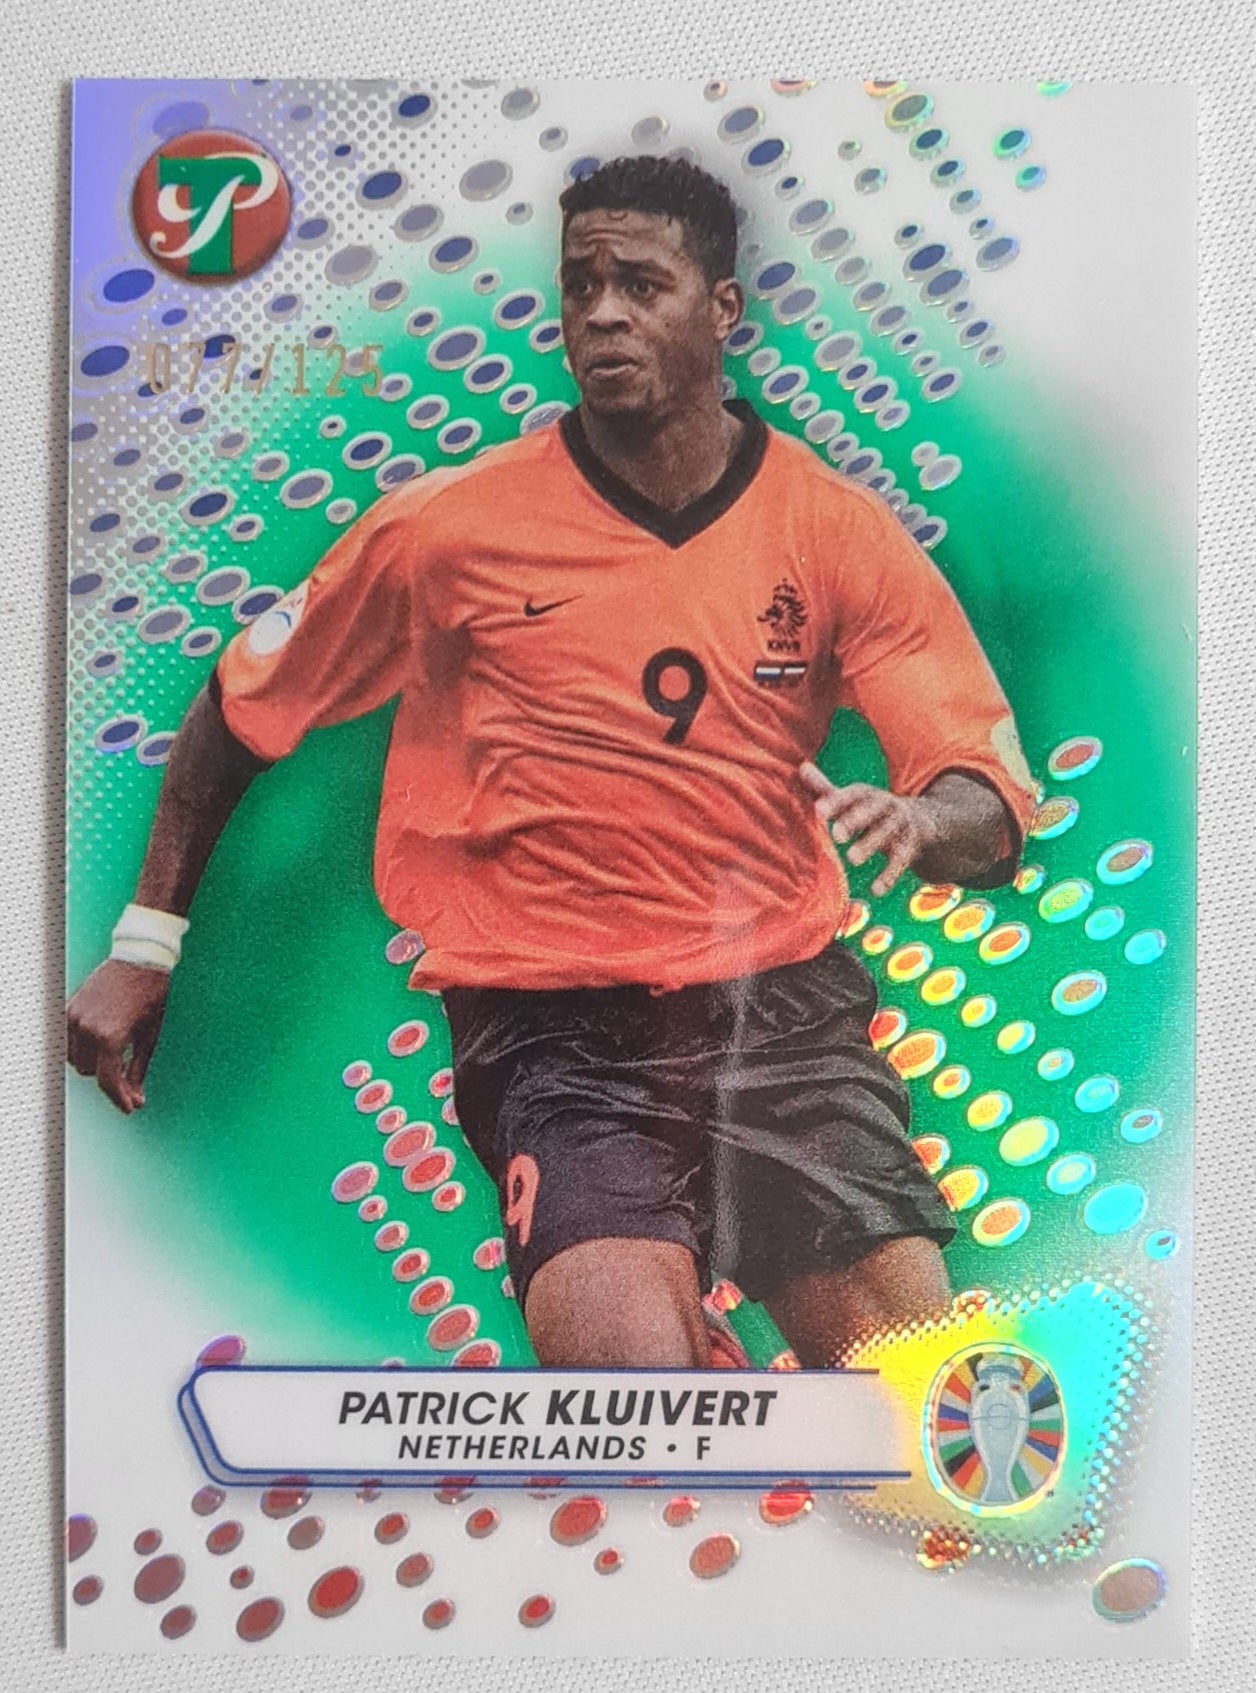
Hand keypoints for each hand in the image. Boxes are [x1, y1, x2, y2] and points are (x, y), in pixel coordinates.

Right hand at [66, 960, 170, 1113]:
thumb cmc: (151, 997)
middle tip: (127, 1070)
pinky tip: (97, 1041)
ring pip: (76, 1060)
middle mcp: (87, 1028)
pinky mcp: (68, 1008)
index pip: (107, 1081)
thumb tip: (135, 1099)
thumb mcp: (150, 1036)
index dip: (119, 1099)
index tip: (131, 1108)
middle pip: (91, 1072)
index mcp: (110, 1036)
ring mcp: (74, 1017)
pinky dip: (80, 1047)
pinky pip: (67, 1042)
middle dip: (108, 1074)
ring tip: (113, 1048)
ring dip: (93, 1061)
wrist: (140, 958)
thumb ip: (138, 1070)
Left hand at [799, 761, 939, 897]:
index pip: (851, 795)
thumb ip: (826, 789)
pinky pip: (901, 861)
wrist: (921, 820)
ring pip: (886, 834)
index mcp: (867, 794)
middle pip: (871, 810)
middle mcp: (885, 806)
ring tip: (851, 859)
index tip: (818, 811)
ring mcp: (900, 826)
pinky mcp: (910, 847)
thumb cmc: (872, 811)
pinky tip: (875, 890)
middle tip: (836, 834)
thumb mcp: (852, 799)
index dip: (836, 802)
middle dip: (855, 820)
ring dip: (870, 845)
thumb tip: (801, 767)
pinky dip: (889, 876)